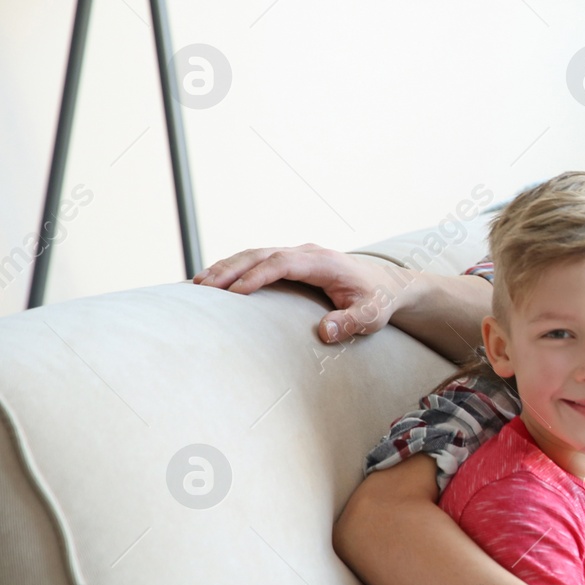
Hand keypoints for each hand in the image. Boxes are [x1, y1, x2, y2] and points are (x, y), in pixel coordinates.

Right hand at [194, 244, 408, 342]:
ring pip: (255, 254)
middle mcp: (308, 253)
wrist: (387, 284)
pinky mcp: (291, 262)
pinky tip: (213, 281)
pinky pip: (258, 261)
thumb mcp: (373, 315)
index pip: (284, 263)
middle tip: (202, 288)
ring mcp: (298, 255)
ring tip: (197, 285)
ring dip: (226, 267)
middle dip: (231, 269)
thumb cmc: (379, 300)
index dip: (259, 275)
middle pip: (262, 255)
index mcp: (324, 262)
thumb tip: (324, 332)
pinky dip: (234, 268)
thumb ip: (351, 322)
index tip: (235, 293)